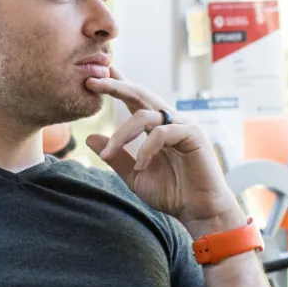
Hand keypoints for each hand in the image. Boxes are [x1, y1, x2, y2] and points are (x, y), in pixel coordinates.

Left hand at [84, 68, 244, 233]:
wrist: (198, 211)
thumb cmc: (171, 193)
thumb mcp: (134, 175)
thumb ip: (116, 156)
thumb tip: (89, 138)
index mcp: (155, 127)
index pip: (134, 99)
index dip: (117, 84)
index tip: (97, 75)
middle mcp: (169, 121)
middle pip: (140, 94)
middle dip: (115, 86)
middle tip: (92, 83)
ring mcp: (182, 125)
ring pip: (146, 114)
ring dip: (123, 133)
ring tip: (108, 153)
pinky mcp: (193, 134)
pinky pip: (162, 133)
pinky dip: (147, 149)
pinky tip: (141, 166)